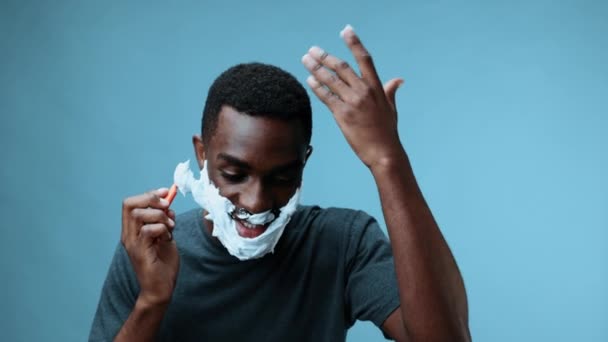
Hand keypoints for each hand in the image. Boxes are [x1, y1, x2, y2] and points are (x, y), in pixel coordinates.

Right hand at [121, 188, 178, 306]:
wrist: (161, 288)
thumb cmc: (163, 264)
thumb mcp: (166, 237)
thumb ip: (165, 221)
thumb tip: (169, 205)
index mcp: (132, 230)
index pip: (130, 203)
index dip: (148, 194)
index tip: (166, 193)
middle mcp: (128, 235)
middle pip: (130, 204)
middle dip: (151, 199)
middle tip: (167, 206)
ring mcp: (132, 243)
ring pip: (138, 215)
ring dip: (159, 216)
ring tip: (171, 226)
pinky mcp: (140, 252)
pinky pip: (147, 231)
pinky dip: (161, 229)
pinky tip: (168, 237)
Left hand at [302, 25, 404, 169]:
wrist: (384, 152)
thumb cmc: (387, 132)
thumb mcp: (391, 108)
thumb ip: (390, 91)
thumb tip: (398, 80)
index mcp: (376, 87)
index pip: (364, 59)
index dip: (354, 43)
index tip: (346, 31)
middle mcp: (364, 91)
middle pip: (341, 67)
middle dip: (325, 56)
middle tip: (312, 50)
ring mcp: (353, 102)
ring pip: (331, 80)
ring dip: (316, 68)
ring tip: (305, 60)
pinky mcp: (342, 115)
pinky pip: (326, 97)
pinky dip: (317, 87)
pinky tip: (309, 80)